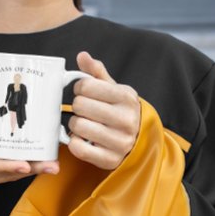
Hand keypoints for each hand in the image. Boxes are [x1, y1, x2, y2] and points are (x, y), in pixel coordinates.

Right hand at [0, 106, 58, 215]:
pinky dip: (17, 171)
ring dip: (29, 170)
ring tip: (49, 164)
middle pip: (8, 173)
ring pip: (8, 176)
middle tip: (53, 164)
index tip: (26, 164)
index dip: (9, 166)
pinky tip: (28, 164)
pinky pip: (2, 177)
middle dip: (31, 168)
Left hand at [67, 52, 140, 170]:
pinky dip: (74, 141)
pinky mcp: (110, 159)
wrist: (140, 139)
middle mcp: (125, 120)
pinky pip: (79, 148)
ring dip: (75, 123)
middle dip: (77, 105)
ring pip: (78, 125)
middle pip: (80, 105)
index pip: (86, 86)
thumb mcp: (113, 87)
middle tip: (83, 108)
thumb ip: (96, 71)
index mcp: (125, 98)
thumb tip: (82, 56)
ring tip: (84, 122)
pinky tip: (82, 137)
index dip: (79, 87)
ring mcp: (119, 142)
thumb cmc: (120, 109)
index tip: (83, 91)